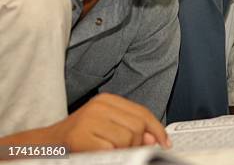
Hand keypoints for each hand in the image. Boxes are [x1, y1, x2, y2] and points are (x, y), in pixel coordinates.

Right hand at [0, 93, 170, 152]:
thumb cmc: (81, 138)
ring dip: (123, 151)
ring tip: (109, 152)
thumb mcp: (108, 128)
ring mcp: (88, 118)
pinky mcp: (80, 135)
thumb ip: (131, 129)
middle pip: (137, 126)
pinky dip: (109, 155)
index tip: (165, 143)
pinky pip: (110, 149)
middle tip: (127, 152)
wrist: (46, 144)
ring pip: (127, 138)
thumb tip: (154, 138)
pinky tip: (98, 154)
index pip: (142, 113)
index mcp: (108, 100)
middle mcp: (99, 105)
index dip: (157, 130)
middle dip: (138, 143)